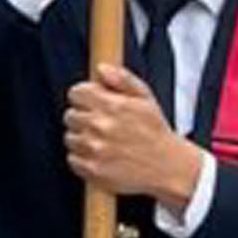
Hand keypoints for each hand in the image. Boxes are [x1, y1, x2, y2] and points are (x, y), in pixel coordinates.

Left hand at [66, 64, 207, 207]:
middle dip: (83, 117)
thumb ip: (122, 79)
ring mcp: (95, 149)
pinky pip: (73, 158)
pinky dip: (83, 158)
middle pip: (70, 115)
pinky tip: (101, 155)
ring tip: (103, 141)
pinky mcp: (92, 168)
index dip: (84, 96)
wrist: (168, 166)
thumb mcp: (145, 98)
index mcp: (113, 106)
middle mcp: (101, 126)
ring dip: (82, 138)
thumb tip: (102, 68)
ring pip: (70, 137)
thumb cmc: (155, 132)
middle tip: (101, 124)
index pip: (76, 93)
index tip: (91, 102)